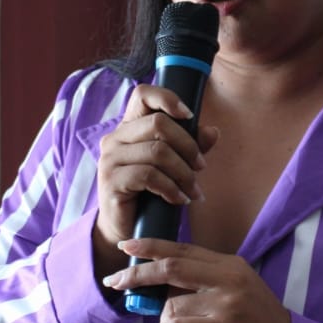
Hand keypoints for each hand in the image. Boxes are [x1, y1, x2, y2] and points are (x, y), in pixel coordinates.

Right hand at [93, 85, 218, 275]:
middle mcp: (115, 138)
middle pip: (158, 123)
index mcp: (129, 127)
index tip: (190, 115)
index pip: (142, 94)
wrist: (125, 228)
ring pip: (157, 151)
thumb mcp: (174, 166)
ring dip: (184, 173)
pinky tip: (179, 200)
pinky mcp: (111, 181)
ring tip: (194, 191)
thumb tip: (213, 131)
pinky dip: (171, 188)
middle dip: (188, 146)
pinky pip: (149, 176)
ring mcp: (110, 159)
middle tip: (201, 168)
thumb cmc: (150, 193)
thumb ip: (191, 147)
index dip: (168, 98)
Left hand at [103, 238, 291, 322]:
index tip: (127, 245)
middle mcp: (227, 278)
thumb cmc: (258, 319)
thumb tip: (164, 279)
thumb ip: (206, 278)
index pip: (182, 249)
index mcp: (229, 264)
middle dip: (137, 273)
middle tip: (114, 279)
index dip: (151, 246)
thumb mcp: (237, 287)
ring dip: (160, 317)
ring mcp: (225, 303)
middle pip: (171, 268)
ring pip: (172, 303)